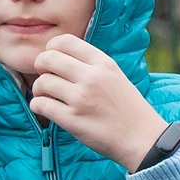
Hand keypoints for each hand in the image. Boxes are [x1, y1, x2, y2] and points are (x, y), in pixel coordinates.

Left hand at [29, 35, 164, 168]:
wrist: (142, 138)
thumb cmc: (128, 108)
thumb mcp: (116, 76)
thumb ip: (91, 65)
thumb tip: (59, 57)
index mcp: (103, 64)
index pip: (66, 41)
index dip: (51, 47)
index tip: (50, 57)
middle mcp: (92, 78)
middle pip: (49, 58)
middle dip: (40, 65)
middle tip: (43, 75)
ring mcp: (82, 99)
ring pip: (42, 82)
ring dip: (38, 88)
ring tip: (45, 94)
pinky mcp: (73, 120)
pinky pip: (41, 105)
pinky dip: (37, 105)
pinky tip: (44, 107)